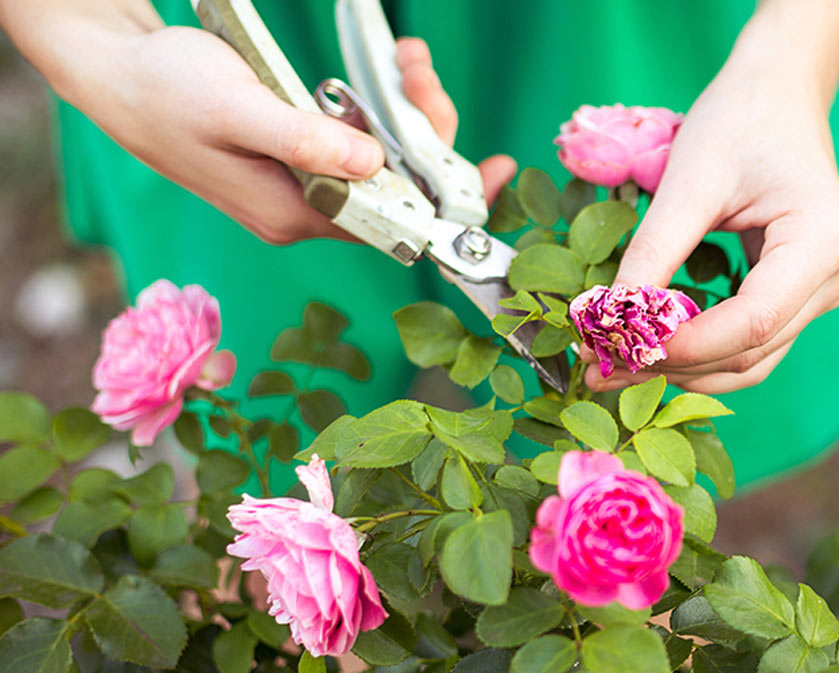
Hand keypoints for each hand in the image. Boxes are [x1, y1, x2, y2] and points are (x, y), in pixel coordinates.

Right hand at [7, 5, 512, 245]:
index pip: (392, 222)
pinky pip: (359, 141)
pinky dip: (378, 107)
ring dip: (403, 110)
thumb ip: (304, 140)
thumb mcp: (237, 110)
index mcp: (293, 213)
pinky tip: (385, 69)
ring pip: (381, 159)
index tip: (494, 171)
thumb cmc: (166, 92)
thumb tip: (374, 166)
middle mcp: (304, 209)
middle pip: (396, 187)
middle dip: (423, 129)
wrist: (117, 75)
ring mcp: (302, 184)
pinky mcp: (298, 157)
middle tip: (419, 69)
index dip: (447, 200)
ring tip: (405, 57)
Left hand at [585, 22, 838, 393]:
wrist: (776, 98)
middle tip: (599, 368)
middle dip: (674, 364)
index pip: (754, 321)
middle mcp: (835, 277)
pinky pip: (749, 344)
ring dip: (683, 370)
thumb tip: (610, 315)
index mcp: (823, 241)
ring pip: (751, 361)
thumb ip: (655, 249)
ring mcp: (822, 293)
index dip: (688, 345)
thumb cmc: (738, 122)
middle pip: (752, 350)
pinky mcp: (800, 299)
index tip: (621, 348)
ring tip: (615, 367)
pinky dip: (700, 354)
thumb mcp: (689, 179)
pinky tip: (649, 350)